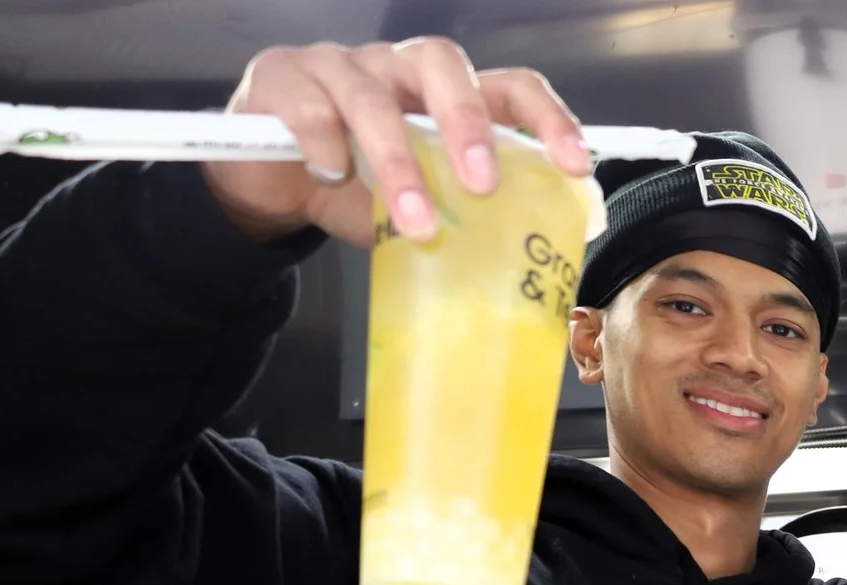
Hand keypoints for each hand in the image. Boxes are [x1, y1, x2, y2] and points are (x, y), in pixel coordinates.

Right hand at [205, 38, 588, 247]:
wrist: (269, 180)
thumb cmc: (358, 189)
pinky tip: (332, 175)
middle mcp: (397, 67)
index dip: (547, 118)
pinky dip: (323, 141)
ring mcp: (338, 66)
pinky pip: (308, 105)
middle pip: (441, 64)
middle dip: (468, 123)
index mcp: (444, 94)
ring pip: (373, 96)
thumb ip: (468, 218)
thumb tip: (530, 259)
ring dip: (398, 163)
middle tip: (483, 185)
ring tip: (415, 223)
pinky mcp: (282, 79)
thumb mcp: (422, 206)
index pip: (508, 85)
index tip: (576, 165)